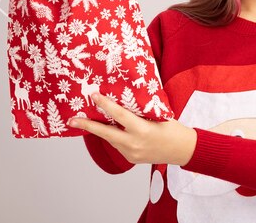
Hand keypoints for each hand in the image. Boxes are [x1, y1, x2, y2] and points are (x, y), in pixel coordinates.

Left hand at [68, 92, 196, 165]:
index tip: (93, 96)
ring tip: (90, 120)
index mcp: (142, 130)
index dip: (105, 105)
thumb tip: (123, 100)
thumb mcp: (159, 115)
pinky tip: (114, 129)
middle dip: (87, 126)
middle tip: (72, 120)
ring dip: (102, 129)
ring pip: (111, 138)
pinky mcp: (131, 159)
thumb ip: (141, 110)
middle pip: (105, 133)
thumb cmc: (173, 129)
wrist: (183, 150)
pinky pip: (118, 144)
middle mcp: (134, 143)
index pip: (119, 115)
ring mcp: (131, 153)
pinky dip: (115, 135)